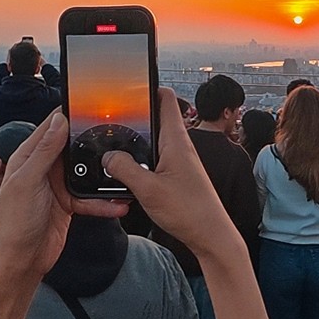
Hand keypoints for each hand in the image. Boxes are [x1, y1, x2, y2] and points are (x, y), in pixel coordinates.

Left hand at [0, 110, 128, 279]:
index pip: (50, 128)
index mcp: (28, 158)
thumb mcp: (29, 182)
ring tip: (122, 167)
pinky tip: (118, 203)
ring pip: (85, 172)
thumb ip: (44, 151)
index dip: (68, 115)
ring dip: (101, 173)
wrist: (22, 262)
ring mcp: (57, 186)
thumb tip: (59, 121)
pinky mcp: (69, 203)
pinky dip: (103, 201)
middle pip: (71, 147)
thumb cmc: (15, 223)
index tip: (89, 103)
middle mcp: (43, 168)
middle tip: (116, 130)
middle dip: (91, 140)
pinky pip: (90, 197)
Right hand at [103, 88, 236, 257]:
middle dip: (132, 115)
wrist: (211, 235)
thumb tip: (108, 157)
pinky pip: (153, 158)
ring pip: (151, 139)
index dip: (147, 85)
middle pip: (153, 117)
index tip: (125, 83)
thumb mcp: (149, 189)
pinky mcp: (175, 174)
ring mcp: (177, 160)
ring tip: (110, 142)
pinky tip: (123, 169)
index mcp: (176, 139)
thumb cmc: (189, 211)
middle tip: (107, 116)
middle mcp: (178, 145)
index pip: (165, 98)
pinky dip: (138, 159)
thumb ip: (124, 170)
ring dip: (134, 140)